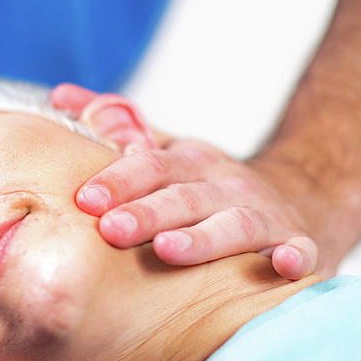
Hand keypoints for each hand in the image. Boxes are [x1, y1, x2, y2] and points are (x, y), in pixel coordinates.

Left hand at [51, 84, 319, 279]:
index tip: (87, 199)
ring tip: (168, 250)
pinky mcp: (295, 241)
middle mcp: (226, 183)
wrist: (294, 195)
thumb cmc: (205, 184)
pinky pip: (299, 249)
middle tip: (112, 229)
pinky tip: (284, 264)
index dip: (120, 180)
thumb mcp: (164, 149)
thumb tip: (60, 95)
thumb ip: (114, 124)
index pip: (151, 164)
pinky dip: (295, 255)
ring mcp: (263, 212)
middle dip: (147, 213)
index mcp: (188, 161)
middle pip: (184, 196)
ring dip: (201, 238)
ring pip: (233, 224)